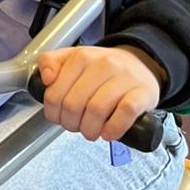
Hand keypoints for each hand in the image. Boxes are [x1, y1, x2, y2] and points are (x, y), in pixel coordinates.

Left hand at [36, 45, 162, 143]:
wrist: (140, 65)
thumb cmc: (103, 68)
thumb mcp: (72, 58)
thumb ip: (50, 62)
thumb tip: (46, 79)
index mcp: (81, 56)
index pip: (55, 92)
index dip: (53, 112)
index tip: (58, 117)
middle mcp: (103, 64)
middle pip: (74, 104)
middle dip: (70, 123)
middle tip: (75, 127)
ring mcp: (124, 78)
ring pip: (97, 109)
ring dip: (89, 129)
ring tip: (91, 132)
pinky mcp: (143, 93)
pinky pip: (126, 112)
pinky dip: (114, 128)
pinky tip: (108, 133)